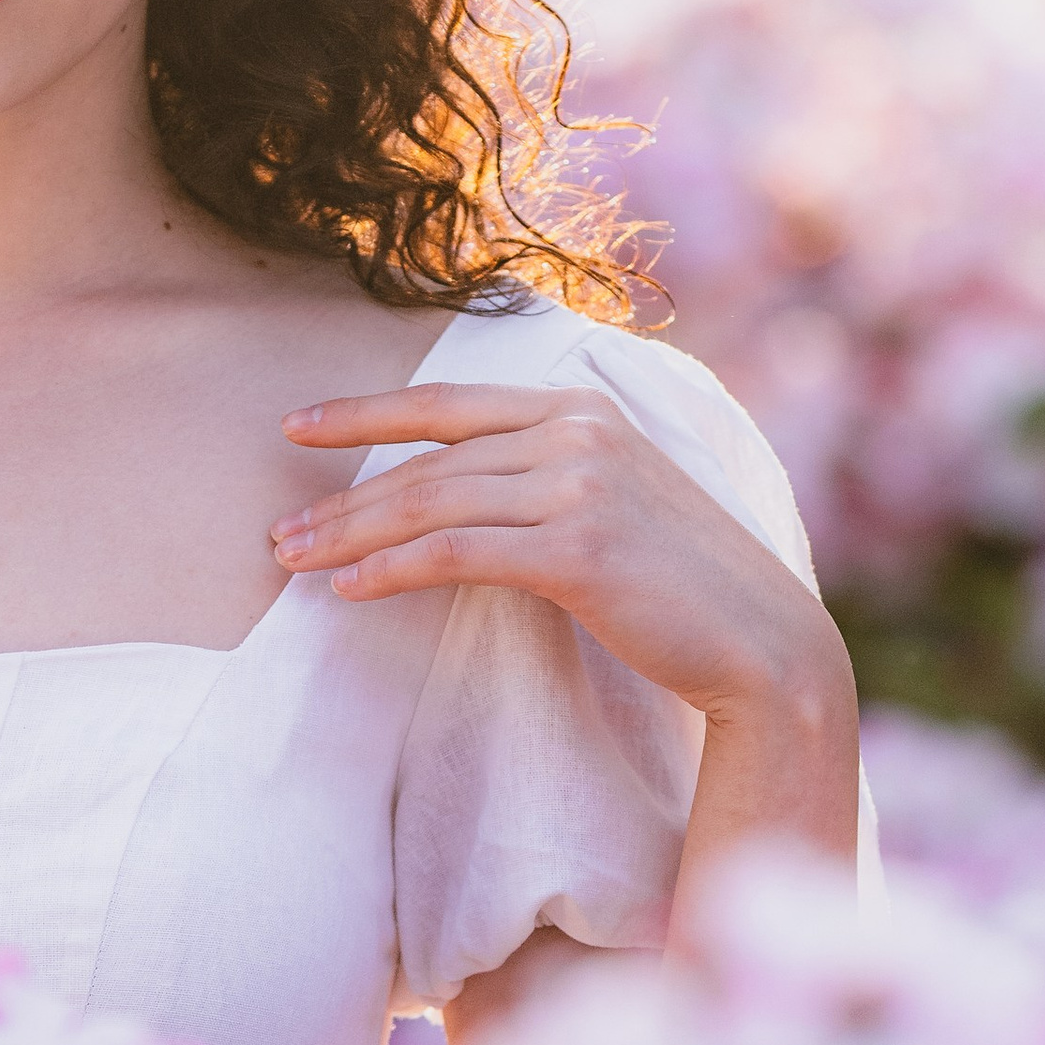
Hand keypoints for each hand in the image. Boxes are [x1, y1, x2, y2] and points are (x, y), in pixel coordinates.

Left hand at [272, 378, 857, 872]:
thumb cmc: (682, 585)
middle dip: (343, 498)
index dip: (365, 411)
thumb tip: (452, 489)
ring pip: (431, 503)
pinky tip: (352, 589)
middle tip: (280, 533)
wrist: (764, 642)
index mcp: (583, 409)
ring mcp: (580, 484)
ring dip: (351, 536)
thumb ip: (543, 475)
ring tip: (294, 563)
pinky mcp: (577, 547)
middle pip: (429, 462)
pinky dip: (394, 568)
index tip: (297, 427)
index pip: (449, 402)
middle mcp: (578, 432)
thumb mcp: (613, 501)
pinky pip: (458, 551)